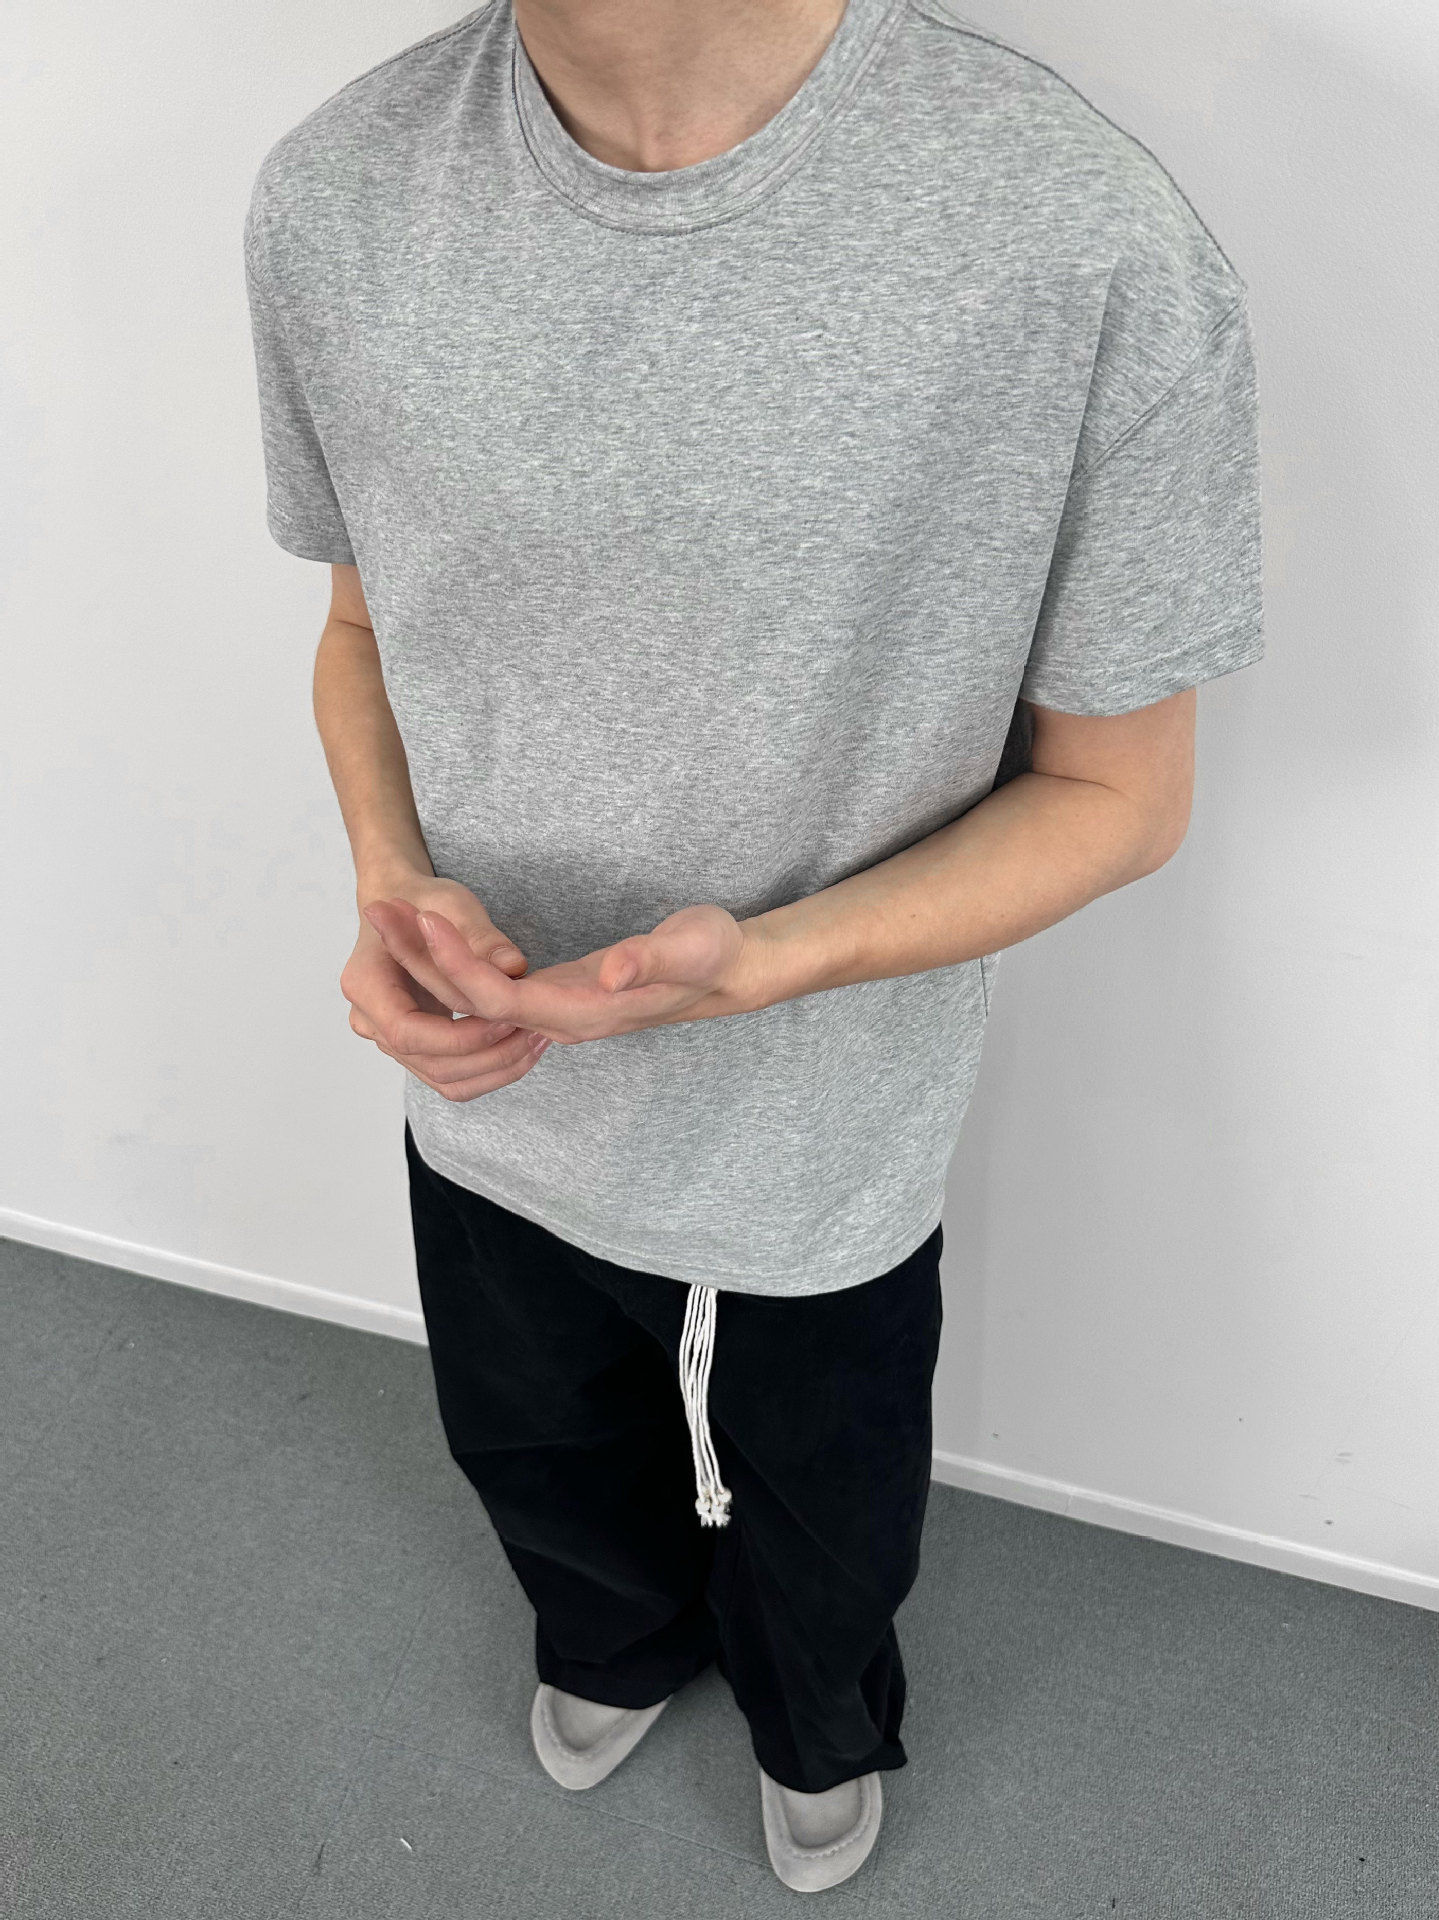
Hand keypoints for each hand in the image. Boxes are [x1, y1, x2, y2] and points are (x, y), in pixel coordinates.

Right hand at [341, 873, 550, 1102]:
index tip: (505, 1019)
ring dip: (493, 1068)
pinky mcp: (415, 1047)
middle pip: (428, 1062)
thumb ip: (480, 936)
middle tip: (532, 1032)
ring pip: (443, 1078)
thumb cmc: (425, 902)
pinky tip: (522, 1046)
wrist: (407, 907)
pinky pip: (451, 1075)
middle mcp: (369, 1019)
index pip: (407, 1033)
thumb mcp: (453, 905)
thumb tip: (512, 966)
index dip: (458, 1036)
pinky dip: (488, 1069)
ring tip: (535, 1039)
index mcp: (366, 984)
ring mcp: (388, 1038)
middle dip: (485, 1055)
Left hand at [361, 898, 771, 1053]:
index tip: (422, 917)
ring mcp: (556, 1010)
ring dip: (428, 960)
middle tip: (376, 905)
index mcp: (583, 1013)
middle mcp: (561, 1020)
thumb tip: (610, 975)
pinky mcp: (557, 995)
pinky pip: (491, 992)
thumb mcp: (690, 947)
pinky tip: (426, 935)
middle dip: (421, 958)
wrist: (732, 973)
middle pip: (471, 1004)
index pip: (499, 1001)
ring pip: (475, 999)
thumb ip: (650, 961)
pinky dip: (454, 964)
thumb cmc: (712, 954)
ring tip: (387, 910)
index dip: (457, 963)